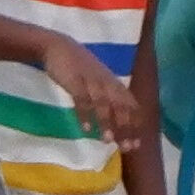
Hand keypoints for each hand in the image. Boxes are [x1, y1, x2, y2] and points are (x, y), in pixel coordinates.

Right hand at [39, 35, 151, 152]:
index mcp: (114, 84)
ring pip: (102, 103)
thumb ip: (109, 97)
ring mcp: (91, 81)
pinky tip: (85, 129)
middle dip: (125, 127)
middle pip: (120, 106)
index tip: (136, 144)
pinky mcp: (74, 80)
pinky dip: (84, 114)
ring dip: (106, 122)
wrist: (58, 46)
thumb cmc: (79, 67)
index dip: (134, 124)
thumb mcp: (99, 80)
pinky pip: (81, 98)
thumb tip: (118, 122)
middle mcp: (106, 82)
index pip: (131, 105)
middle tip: (126, 147)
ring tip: (107, 140)